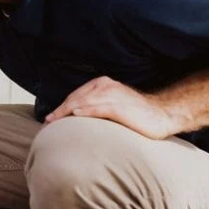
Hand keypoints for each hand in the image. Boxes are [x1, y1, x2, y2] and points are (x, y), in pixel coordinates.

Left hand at [45, 76, 179, 138]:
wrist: (162, 115)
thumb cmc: (136, 113)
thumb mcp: (112, 105)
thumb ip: (95, 107)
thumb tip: (75, 118)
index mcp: (102, 84)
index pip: (75, 96)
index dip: (61, 108)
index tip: (49, 120)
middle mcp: (105, 86)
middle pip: (75, 99)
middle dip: (60, 111)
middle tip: (47, 124)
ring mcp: (113, 95)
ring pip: (83, 102)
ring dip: (66, 113)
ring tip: (54, 123)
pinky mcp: (119, 106)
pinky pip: (98, 108)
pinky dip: (85, 111)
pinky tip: (75, 115)